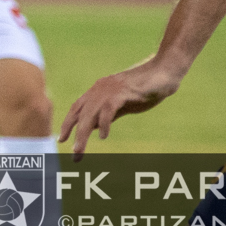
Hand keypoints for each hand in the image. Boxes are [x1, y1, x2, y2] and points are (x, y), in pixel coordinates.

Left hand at [58, 56, 185, 154]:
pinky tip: (104, 136)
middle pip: (81, 113)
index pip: (77, 108)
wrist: (164, 71)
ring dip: (83, 134)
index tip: (61, 139)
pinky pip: (108, 109)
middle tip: (73, 154)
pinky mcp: (123, 91)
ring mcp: (110, 89)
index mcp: (98, 90)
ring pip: (90, 113)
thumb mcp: (123, 104)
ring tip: (79, 150)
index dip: (68, 123)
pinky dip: (104, 123)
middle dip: (73, 133)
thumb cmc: (145, 88)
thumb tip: (95, 127)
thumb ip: (109, 113)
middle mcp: (100, 89)